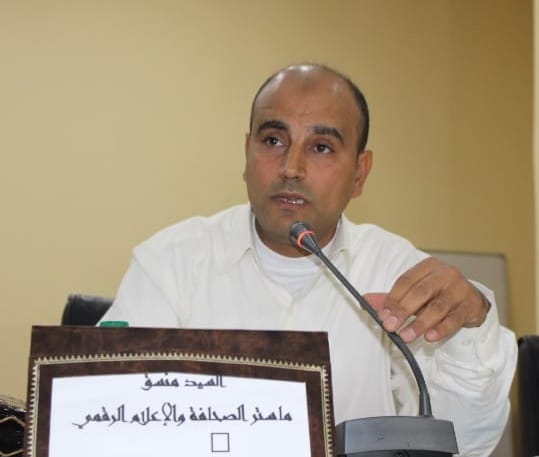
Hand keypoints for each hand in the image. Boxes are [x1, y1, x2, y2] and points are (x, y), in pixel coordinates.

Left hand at [365, 257, 490, 342]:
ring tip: (406, 336)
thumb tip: (365, 301)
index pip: (406, 281)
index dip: (393, 298)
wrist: (472, 300)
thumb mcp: (415, 293)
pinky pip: (454, 319)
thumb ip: (392, 298)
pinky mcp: (470, 306)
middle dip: (403, 311)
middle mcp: (445, 274)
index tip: (382, 314)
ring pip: (437, 307)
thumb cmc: (439, 294)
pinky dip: (441, 329)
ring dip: (420, 323)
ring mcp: (460, 289)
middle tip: (390, 326)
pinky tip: (430, 337)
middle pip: (421, 292)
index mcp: (428, 267)